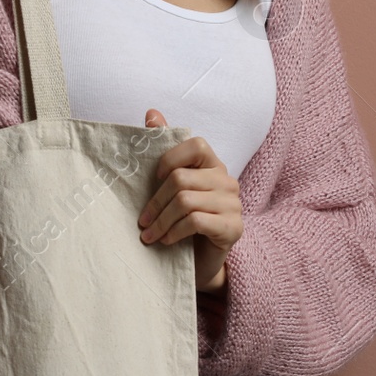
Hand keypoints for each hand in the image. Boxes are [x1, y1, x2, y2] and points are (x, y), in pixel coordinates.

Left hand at [136, 109, 242, 294]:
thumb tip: (151, 112)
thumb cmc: (184, 221)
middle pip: (181, 178)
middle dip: (156, 202)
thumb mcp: (172, 187)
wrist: (202, 263)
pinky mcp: (233, 228)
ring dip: (161, 221)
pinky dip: (174, 232)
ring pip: (186, 201)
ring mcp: (233, 204)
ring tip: (149, 235)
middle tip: (142, 221)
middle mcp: (227, 181)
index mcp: (213, 165)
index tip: (154, 179)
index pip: (195, 144)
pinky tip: (166, 241)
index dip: (170, 158)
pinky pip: (196, 221)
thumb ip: (164, 150)